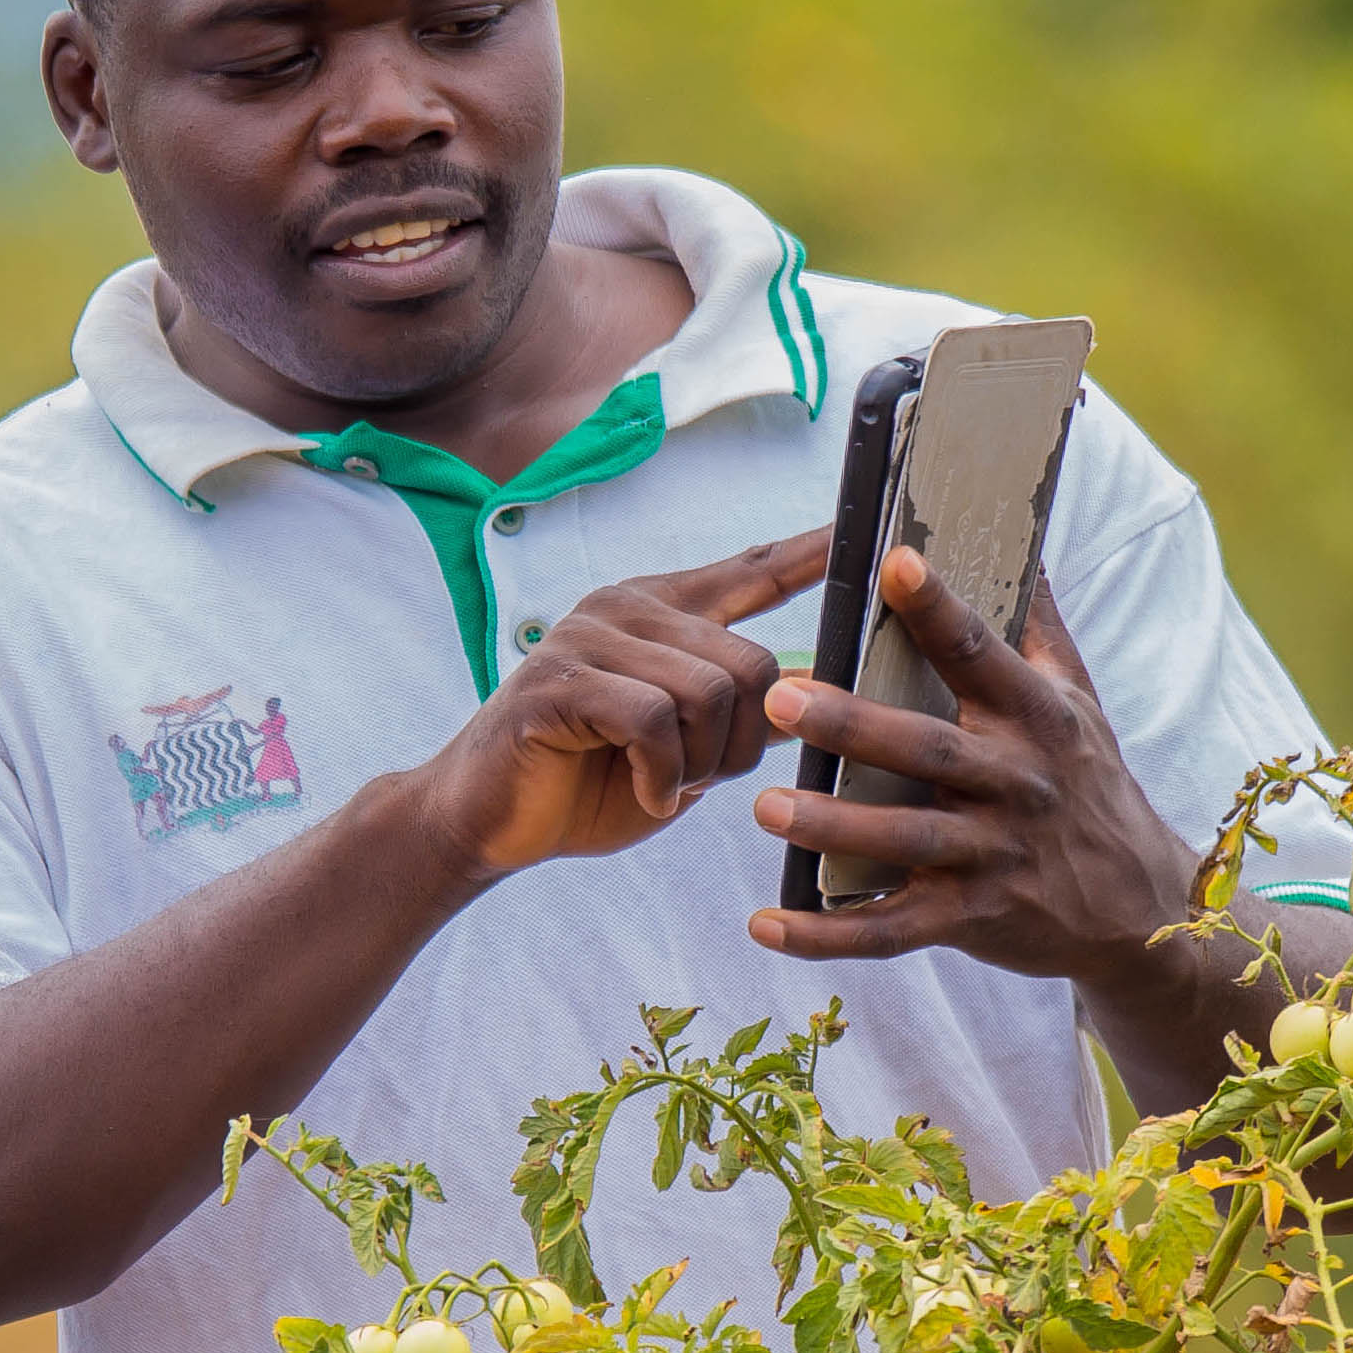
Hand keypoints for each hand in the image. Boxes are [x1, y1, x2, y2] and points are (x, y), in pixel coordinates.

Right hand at [401, 527, 829, 882]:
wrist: (488, 821)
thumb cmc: (590, 783)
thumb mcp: (685, 744)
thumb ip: (737, 709)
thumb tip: (811, 690)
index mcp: (660, 610)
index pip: (749, 571)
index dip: (807, 554)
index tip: (864, 531)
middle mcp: (626, 606)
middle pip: (752, 664)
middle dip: (745, 742)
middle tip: (699, 778)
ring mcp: (588, 637)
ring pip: (709, 694)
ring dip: (701, 763)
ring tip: (665, 784)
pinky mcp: (561, 682)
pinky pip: (654, 720)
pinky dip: (662, 774)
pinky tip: (645, 792)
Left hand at [747, 549, 1197, 987]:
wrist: (1140, 908)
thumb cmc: (1089, 785)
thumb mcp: (1080, 702)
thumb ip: (1039, 628)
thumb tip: (1020, 541)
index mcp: (1036, 717)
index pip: (981, 652)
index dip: (939, 608)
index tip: (897, 561)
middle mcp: (1017, 782)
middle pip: (928, 749)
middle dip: (853, 724)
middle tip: (780, 698)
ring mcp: (995, 854)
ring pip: (908, 838)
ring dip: (834, 827)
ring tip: (766, 805)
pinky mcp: (973, 919)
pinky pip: (892, 929)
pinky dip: (828, 934)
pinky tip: (767, 924)